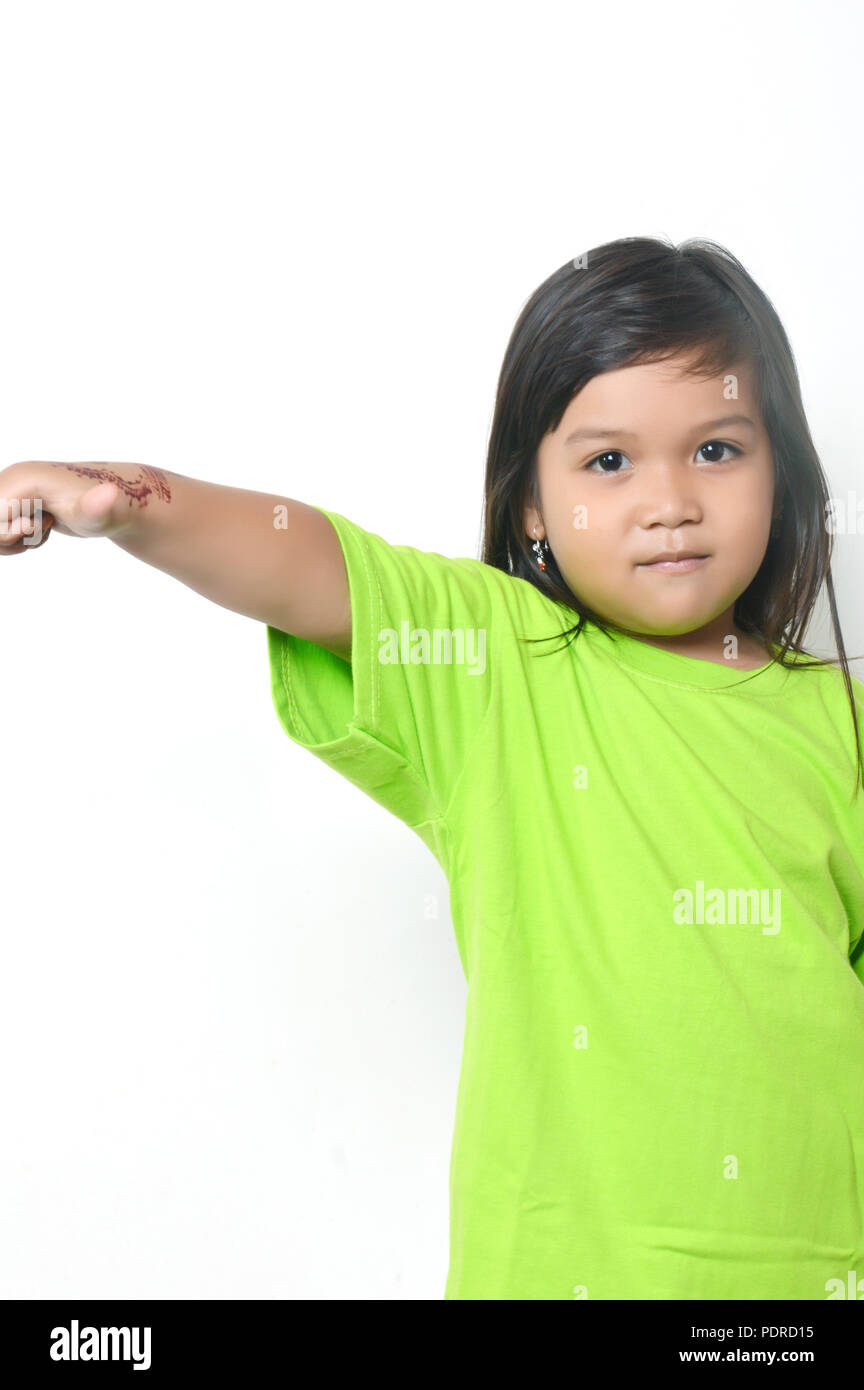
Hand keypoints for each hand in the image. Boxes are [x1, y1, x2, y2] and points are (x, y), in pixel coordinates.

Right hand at [0, 460, 145, 553]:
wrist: (119, 500)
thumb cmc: (110, 508)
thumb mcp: (101, 514)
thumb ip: (96, 508)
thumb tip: (110, 493)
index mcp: (21, 479)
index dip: (9, 533)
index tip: (36, 525)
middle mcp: (11, 477)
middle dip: (11, 538)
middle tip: (46, 524)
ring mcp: (12, 487)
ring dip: (16, 540)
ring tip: (48, 525)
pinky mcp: (16, 498)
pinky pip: (2, 529)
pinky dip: (19, 537)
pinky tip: (45, 525)